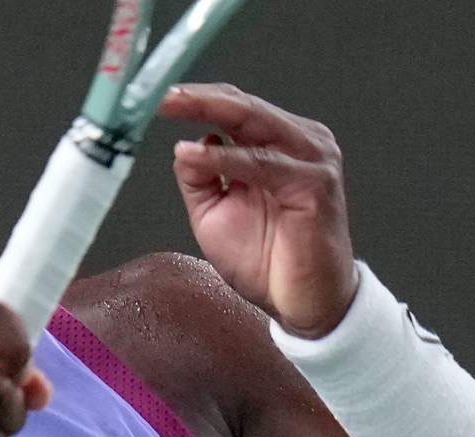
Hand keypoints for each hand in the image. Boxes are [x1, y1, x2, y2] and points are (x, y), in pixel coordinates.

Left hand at [161, 84, 358, 338]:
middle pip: (244, 107)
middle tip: (161, 95)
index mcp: (279, 144)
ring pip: (254, 123)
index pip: (236, 110)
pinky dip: (226, 158)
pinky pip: (262, 163)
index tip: (158, 99)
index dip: (196, 100)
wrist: (305, 303)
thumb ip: (200, 178)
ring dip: (209, 112)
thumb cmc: (269, 260)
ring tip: (171, 108)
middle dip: (198, 98)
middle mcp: (300, 143)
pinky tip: (195, 155)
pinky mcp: (316, 183)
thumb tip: (186, 145)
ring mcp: (312, 159)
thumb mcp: (216, 213)